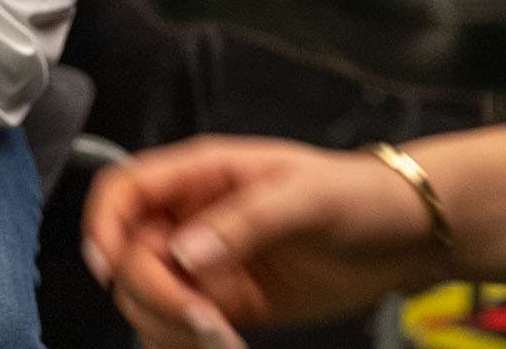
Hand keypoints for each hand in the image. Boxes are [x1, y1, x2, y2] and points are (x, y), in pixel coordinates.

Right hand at [82, 136, 444, 345]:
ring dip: (168, 325)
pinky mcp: (224, 304)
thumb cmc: (356, 196)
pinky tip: (225, 346)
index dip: (102, 225)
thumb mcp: (304, 198)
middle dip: (154, 292)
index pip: (123, 191)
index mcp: (199, 174)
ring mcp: (204, 263)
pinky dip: (187, 344)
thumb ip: (243, 222)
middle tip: (206, 319)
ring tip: (224, 339)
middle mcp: (190, 216)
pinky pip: (178, 327)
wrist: (403, 239)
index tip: (108, 269)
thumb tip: (184, 255)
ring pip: (144, 296)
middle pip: (127, 254)